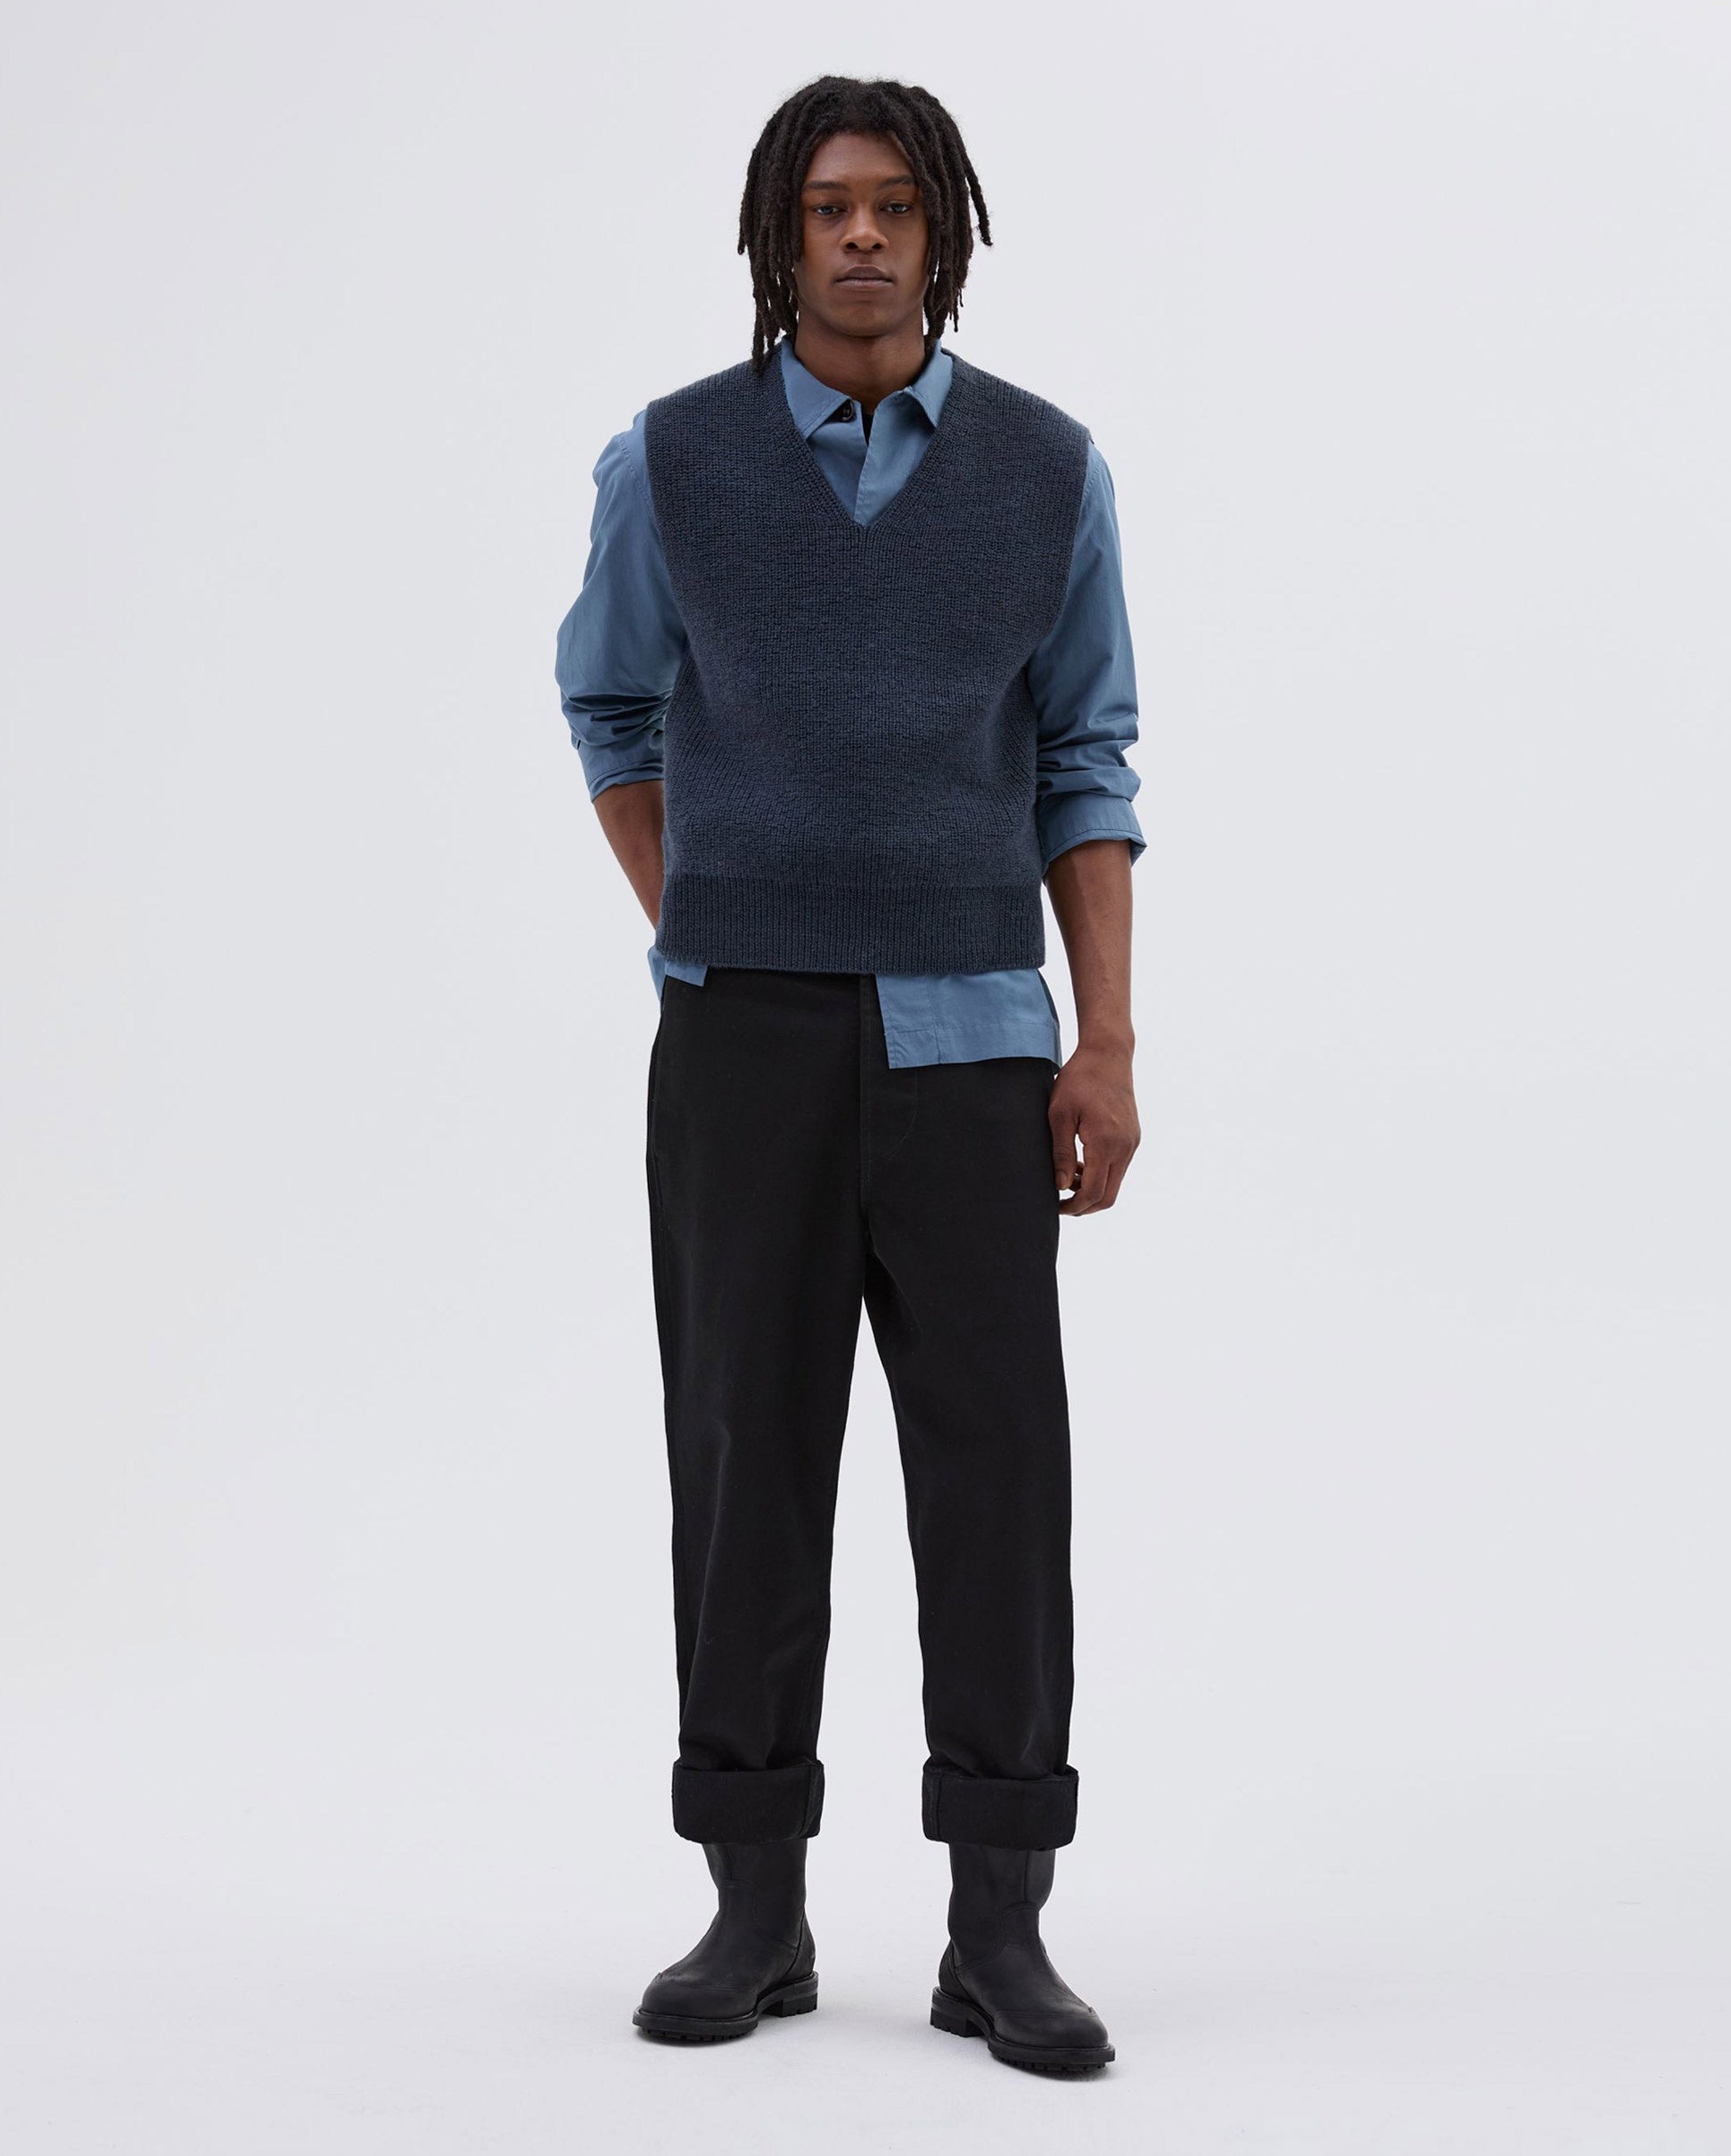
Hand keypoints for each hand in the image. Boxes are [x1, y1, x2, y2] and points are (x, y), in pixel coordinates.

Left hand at [1048, 1043, 1139, 1215]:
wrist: (1108, 1054)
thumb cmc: (1078, 1079)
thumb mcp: (1059, 1114)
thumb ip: (1061, 1153)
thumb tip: (1060, 1186)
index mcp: (1106, 1143)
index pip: (1093, 1193)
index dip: (1073, 1207)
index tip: (1054, 1206)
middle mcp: (1125, 1147)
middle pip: (1108, 1196)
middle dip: (1084, 1206)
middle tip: (1060, 1202)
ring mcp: (1132, 1142)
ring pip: (1115, 1183)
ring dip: (1091, 1189)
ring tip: (1066, 1176)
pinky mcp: (1133, 1137)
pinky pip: (1119, 1167)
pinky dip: (1101, 1173)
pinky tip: (1080, 1163)